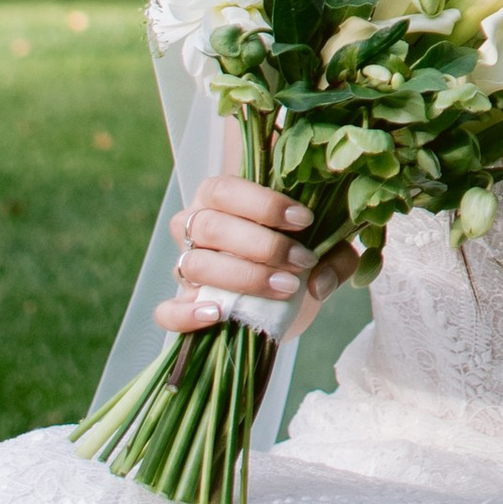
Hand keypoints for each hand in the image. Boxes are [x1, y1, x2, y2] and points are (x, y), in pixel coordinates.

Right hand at [155, 176, 352, 335]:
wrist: (282, 303)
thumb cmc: (298, 261)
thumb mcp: (326, 252)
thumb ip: (334, 257)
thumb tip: (318, 282)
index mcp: (222, 199)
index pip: (225, 189)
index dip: (263, 204)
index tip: (304, 221)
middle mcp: (195, 227)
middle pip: (210, 226)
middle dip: (262, 245)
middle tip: (301, 262)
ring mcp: (185, 267)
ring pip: (195, 264)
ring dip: (243, 277)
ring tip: (285, 288)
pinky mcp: (181, 307)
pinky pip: (167, 311)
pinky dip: (187, 314)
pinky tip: (218, 314)